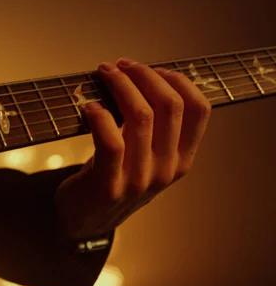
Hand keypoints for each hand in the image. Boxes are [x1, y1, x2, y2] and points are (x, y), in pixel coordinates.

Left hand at [55, 58, 210, 239]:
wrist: (86, 220)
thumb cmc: (113, 177)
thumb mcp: (144, 156)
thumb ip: (153, 127)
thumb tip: (143, 76)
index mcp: (181, 159)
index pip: (200, 110)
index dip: (178, 80)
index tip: (153, 69)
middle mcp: (167, 169)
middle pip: (170, 105)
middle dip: (144, 75)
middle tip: (120, 65)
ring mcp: (140, 179)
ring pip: (141, 116)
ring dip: (120, 85)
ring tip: (104, 74)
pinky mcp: (110, 185)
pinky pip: (110, 140)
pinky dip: (99, 115)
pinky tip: (89, 106)